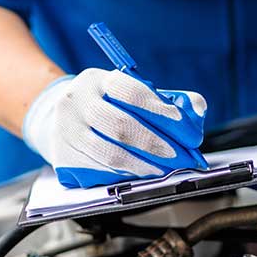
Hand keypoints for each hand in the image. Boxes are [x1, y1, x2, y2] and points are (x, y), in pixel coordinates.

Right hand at [23, 68, 207, 187]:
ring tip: (162, 169)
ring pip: (109, 153)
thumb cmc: (106, 105)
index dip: (161, 110)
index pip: (131, 92)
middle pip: (120, 125)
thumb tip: (197, 110)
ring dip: (142, 165)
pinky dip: (123, 176)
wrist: (58, 117)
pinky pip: (98, 170)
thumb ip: (164, 99)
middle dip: (154, 143)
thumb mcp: (127, 92)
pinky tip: (139, 175)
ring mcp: (66, 130)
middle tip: (177, 155)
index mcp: (97, 80)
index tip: (183, 126)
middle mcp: (76, 102)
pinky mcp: (62, 156)